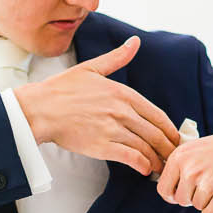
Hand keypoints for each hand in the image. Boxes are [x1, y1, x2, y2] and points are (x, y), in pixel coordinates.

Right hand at [12, 35, 180, 175]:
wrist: (38, 109)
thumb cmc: (61, 89)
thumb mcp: (91, 68)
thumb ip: (117, 58)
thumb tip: (135, 42)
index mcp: (123, 93)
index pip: (158, 115)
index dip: (170, 131)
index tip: (174, 139)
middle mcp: (122, 111)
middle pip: (156, 134)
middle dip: (167, 148)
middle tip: (172, 158)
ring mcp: (112, 129)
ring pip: (146, 147)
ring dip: (156, 160)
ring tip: (160, 167)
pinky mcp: (102, 146)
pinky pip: (131, 157)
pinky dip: (142, 165)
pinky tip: (144, 170)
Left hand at [156, 122, 212, 212]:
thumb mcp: (197, 147)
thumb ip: (180, 166)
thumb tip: (165, 190)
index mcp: (180, 157)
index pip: (164, 189)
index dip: (173, 194)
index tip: (182, 193)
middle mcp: (191, 170)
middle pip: (182, 200)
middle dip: (194, 196)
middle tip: (212, 183)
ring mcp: (209, 184)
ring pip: (197, 207)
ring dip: (209, 200)